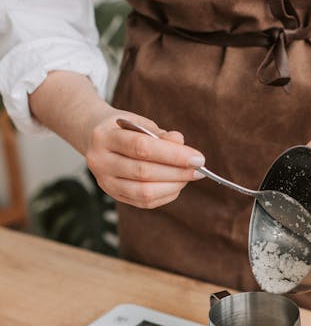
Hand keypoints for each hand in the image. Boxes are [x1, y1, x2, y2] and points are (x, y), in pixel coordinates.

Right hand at [86, 109, 204, 208]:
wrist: (96, 138)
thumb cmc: (125, 129)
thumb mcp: (141, 123)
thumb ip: (161, 134)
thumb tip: (181, 143)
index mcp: (104, 137)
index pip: (142, 147)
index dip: (173, 154)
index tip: (198, 158)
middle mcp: (99, 161)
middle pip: (143, 172)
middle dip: (177, 172)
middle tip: (198, 169)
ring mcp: (104, 181)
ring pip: (143, 191)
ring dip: (172, 186)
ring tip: (188, 177)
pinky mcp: (113, 194)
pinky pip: (143, 202)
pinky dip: (165, 195)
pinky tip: (176, 185)